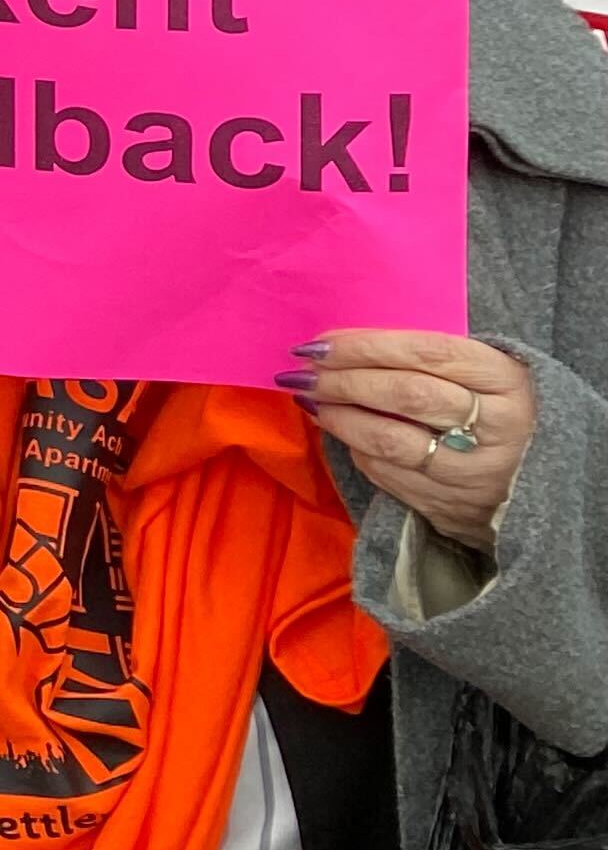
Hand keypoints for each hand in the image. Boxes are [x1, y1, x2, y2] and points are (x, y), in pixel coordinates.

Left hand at [286, 332, 533, 552]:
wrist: (547, 481)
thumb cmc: (498, 410)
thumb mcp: (486, 374)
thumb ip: (430, 359)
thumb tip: (343, 344)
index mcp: (506, 380)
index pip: (426, 353)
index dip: (366, 346)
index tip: (320, 343)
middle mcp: (497, 427)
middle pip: (405, 395)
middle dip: (344, 380)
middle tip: (302, 372)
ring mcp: (476, 472)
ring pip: (392, 440)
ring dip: (340, 418)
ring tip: (310, 399)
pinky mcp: (453, 506)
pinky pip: (390, 474)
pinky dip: (357, 449)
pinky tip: (340, 431)